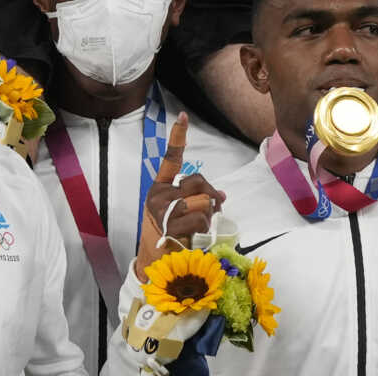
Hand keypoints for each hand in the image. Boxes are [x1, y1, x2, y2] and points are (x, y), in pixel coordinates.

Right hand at [134, 114, 225, 278]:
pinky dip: (204, 228)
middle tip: (210, 212)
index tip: (183, 116)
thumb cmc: (173, 233)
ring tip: (197, 229)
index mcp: (161, 187)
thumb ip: (200, 198)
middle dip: (211, 196)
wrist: (156, 261)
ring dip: (208, 216)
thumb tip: (221, 197)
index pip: (171, 159)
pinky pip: (200, 218)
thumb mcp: (183, 211)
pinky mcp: (168, 225)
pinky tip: (192, 236)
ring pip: (202, 201)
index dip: (178, 137)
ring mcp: (161, 209)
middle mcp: (158, 194)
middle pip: (199, 182)